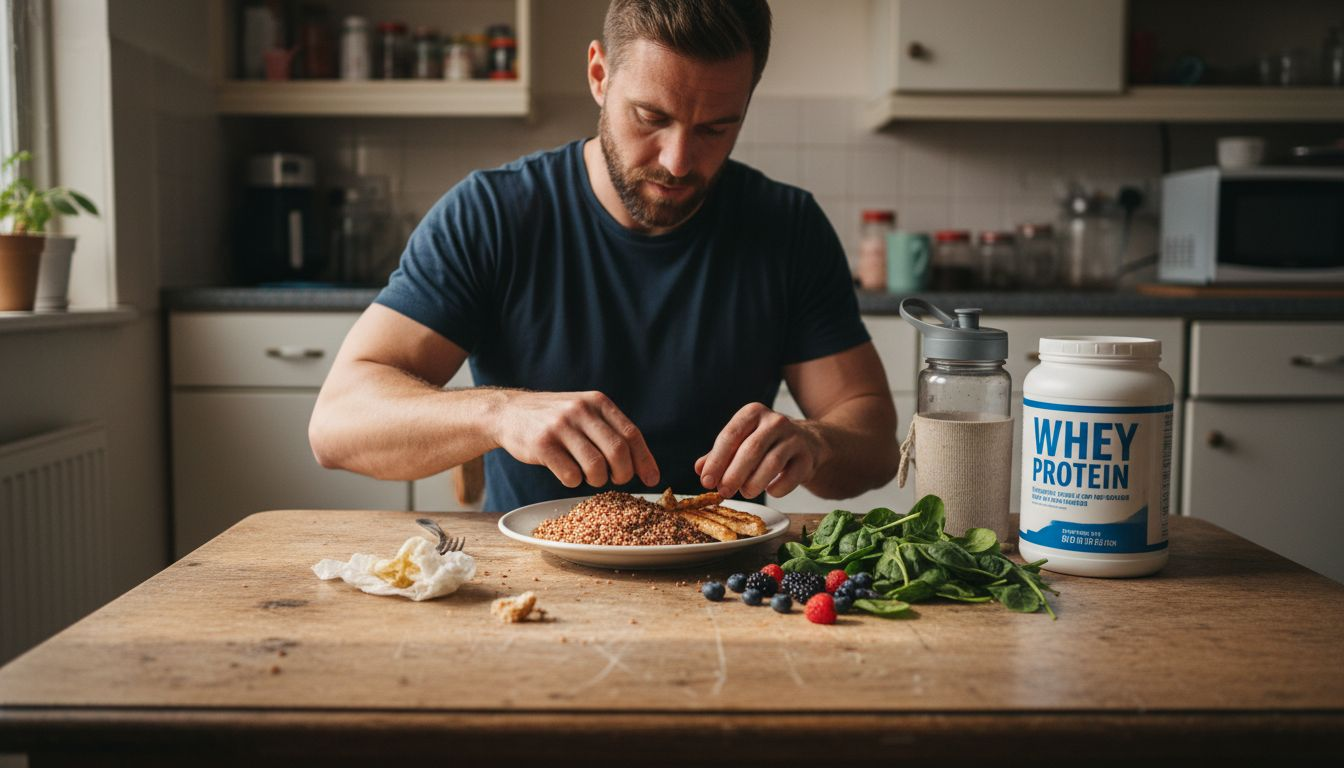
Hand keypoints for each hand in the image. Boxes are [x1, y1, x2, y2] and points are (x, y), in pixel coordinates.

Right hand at [492, 391, 659, 488]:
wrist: (509, 412)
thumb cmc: (554, 419)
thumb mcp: (584, 411)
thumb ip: (610, 431)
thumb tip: (642, 465)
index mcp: (598, 402)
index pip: (631, 434)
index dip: (644, 460)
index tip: (652, 478)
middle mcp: (581, 411)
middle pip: (617, 452)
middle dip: (623, 474)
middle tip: (616, 479)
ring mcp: (560, 427)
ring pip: (596, 467)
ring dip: (598, 480)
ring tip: (590, 477)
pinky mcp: (542, 444)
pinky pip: (570, 475)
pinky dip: (574, 482)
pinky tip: (568, 473)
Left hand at [695, 403, 830, 499]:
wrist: (807, 443)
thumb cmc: (766, 444)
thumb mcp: (741, 442)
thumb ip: (719, 455)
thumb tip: (699, 469)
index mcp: (752, 413)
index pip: (730, 435)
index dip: (716, 460)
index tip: (706, 481)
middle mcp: (775, 421)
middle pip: (750, 449)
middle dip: (733, 474)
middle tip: (723, 492)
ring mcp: (794, 438)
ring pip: (772, 463)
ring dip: (754, 483)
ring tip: (745, 493)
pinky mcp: (807, 457)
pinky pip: (791, 477)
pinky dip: (777, 488)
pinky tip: (770, 490)